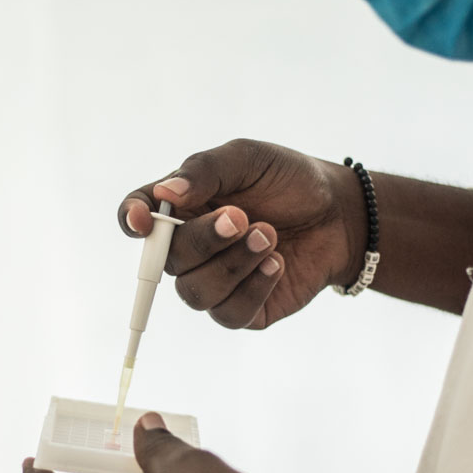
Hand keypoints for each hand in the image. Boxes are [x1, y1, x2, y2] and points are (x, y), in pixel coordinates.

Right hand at [119, 138, 365, 328]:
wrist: (340, 213)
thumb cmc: (289, 180)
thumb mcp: (248, 159)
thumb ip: (205, 171)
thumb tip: (165, 195)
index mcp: (180, 208)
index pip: (136, 216)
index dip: (131, 220)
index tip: (144, 219)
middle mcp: (190, 249)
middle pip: (167, 260)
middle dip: (205, 240)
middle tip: (243, 217)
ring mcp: (214, 282)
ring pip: (196, 293)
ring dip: (232, 265)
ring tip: (269, 237)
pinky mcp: (243, 309)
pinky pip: (229, 313)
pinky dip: (254, 287)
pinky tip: (278, 264)